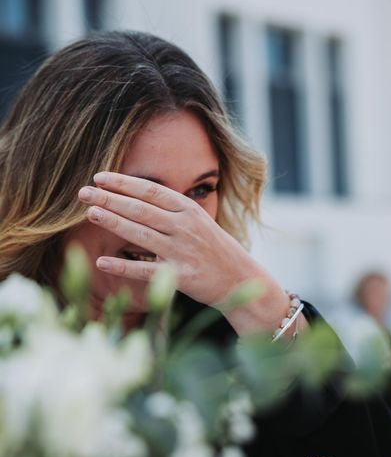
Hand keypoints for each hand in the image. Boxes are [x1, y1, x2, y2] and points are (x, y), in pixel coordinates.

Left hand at [78, 171, 296, 335]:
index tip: (99, 177)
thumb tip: (137, 197)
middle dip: (110, 199)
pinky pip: (146, 270)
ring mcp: (183, 251)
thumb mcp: (199, 221)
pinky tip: (102, 262)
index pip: (152, 191)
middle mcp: (185, 227)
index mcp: (190, 210)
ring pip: (141, 234)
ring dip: (113, 222)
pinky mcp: (181, 276)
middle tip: (83, 192)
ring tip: (90, 213)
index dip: (124, 183)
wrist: (241, 278)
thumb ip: (172, 211)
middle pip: (141, 209)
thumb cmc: (215, 248)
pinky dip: (123, 266)